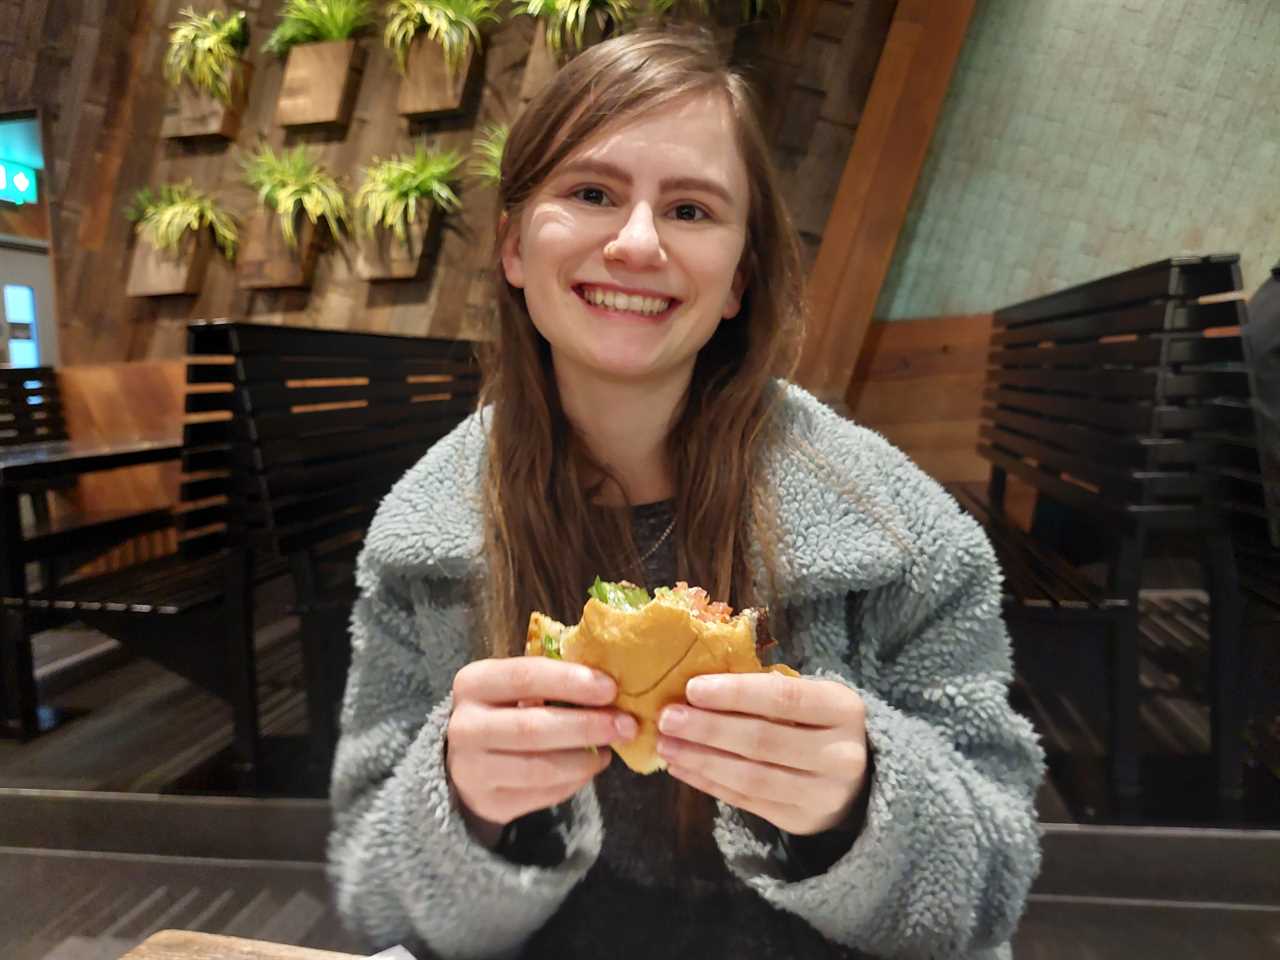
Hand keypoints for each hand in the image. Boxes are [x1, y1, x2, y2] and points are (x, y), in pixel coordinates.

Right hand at [447, 657, 636, 844]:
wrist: (467, 760)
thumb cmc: (505, 709)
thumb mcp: (515, 686)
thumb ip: (553, 681)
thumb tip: (611, 684)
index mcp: (474, 683)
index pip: (525, 676)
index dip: (570, 682)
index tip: (610, 688)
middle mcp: (465, 726)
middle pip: (533, 727)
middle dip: (586, 726)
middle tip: (625, 725)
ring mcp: (472, 769)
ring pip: (540, 768)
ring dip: (584, 759)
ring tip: (611, 750)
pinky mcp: (489, 802)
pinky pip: (542, 794)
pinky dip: (574, 781)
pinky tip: (590, 767)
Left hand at [656, 672, 868, 835]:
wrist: (861, 779)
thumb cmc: (820, 722)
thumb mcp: (812, 697)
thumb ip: (767, 691)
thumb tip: (697, 687)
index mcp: (843, 709)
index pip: (784, 698)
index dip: (736, 694)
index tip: (692, 688)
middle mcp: (840, 755)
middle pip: (763, 741)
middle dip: (708, 729)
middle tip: (667, 718)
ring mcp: (822, 794)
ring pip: (751, 778)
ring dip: (701, 760)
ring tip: (666, 745)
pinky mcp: (801, 821)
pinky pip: (746, 801)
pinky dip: (709, 783)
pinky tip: (682, 767)